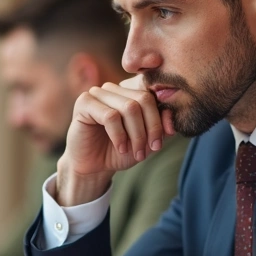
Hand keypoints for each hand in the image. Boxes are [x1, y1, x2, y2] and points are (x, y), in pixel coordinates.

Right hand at [57, 75, 174, 205]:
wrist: (94, 167)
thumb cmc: (119, 152)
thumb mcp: (146, 142)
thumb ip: (160, 128)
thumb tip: (171, 114)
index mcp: (129, 92)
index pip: (153, 96)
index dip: (160, 119)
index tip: (160, 144)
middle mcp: (114, 89)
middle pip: (143, 99)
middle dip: (151, 128)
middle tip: (150, 149)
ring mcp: (98, 93)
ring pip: (129, 107)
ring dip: (136, 134)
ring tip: (136, 152)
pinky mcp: (84, 103)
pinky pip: (110, 116)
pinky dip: (119, 135)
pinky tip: (121, 147)